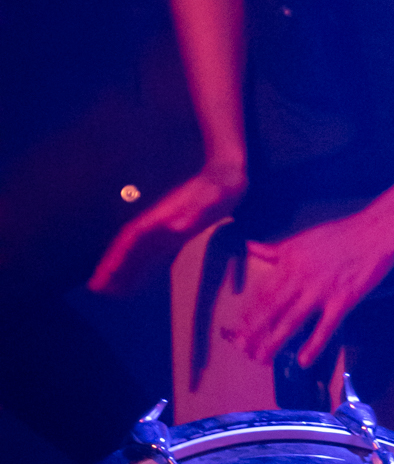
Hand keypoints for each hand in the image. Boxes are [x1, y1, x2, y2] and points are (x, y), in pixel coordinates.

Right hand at [87, 163, 247, 295]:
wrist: (228, 174)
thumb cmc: (222, 185)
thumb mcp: (214, 195)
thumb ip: (195, 210)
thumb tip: (175, 227)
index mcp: (164, 213)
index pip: (134, 236)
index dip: (118, 254)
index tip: (105, 271)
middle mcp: (160, 221)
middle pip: (130, 244)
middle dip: (112, 264)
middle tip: (96, 288)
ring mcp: (166, 226)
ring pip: (139, 250)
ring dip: (123, 267)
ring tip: (108, 290)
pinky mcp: (176, 232)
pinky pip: (153, 252)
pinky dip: (142, 266)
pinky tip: (138, 281)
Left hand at [234, 205, 393, 368]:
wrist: (374, 232)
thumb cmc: (339, 234)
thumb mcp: (302, 237)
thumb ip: (275, 249)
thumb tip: (249, 247)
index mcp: (290, 260)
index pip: (264, 290)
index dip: (250, 311)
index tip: (236, 328)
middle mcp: (301, 277)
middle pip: (272, 309)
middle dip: (255, 331)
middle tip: (242, 350)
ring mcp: (322, 291)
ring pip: (292, 320)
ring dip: (275, 342)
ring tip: (261, 359)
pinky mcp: (343, 301)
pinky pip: (325, 327)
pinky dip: (313, 345)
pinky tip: (302, 361)